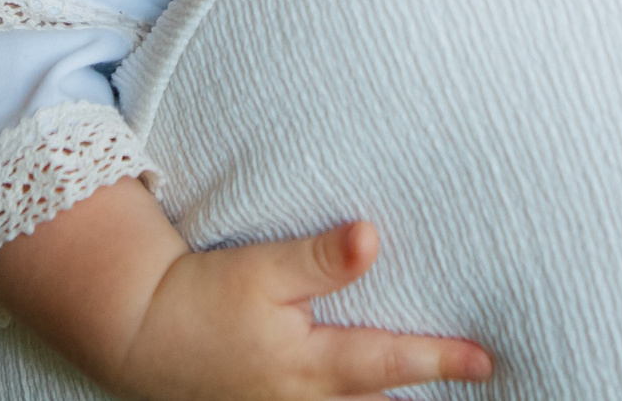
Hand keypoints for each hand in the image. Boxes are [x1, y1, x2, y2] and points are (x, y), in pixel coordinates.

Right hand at [0, 182, 491, 400]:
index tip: (485, 359)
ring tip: (435, 400)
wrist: (135, 333)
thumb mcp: (259, 271)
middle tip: (477, 386)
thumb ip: (318, 258)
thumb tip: (372, 237)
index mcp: (307, 364)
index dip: (441, 361)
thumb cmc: (198, 297)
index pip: (389, 364)